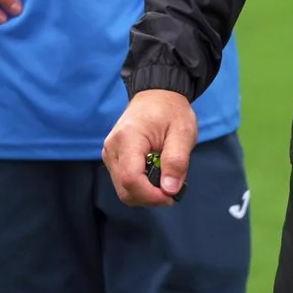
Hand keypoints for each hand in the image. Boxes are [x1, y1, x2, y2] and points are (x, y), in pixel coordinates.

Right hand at [102, 89, 197, 206]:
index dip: (151, 195)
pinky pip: (123, 182)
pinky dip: (140, 187)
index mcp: (128, 138)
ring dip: (146, 194)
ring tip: (165, 179)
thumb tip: (170, 190)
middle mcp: (112, 147)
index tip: (172, 195)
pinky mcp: (112, 157)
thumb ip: (176, 161)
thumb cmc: (170, 111)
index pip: (131, 179)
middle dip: (150, 198)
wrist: (157, 95)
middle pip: (125, 189)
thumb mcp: (183, 133)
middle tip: (172, 190)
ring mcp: (109, 152)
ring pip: (123, 190)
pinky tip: (154, 175)